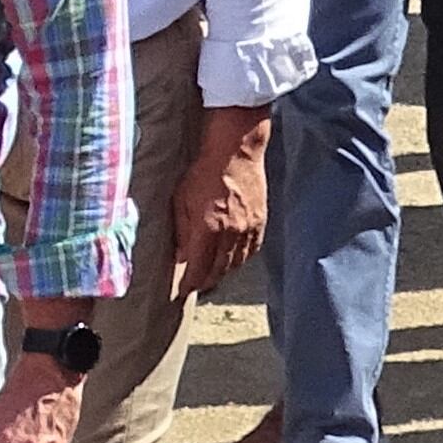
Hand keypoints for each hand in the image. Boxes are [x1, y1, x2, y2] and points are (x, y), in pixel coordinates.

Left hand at [175, 125, 267, 291]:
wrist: (236, 151)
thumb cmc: (203, 171)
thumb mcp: (181, 200)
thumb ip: (182, 232)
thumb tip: (181, 256)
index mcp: (208, 228)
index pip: (198, 269)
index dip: (190, 284)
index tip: (182, 291)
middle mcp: (231, 232)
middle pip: (219, 271)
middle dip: (205, 281)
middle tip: (196, 284)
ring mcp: (249, 227)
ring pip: (237, 263)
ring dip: (223, 272)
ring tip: (212, 273)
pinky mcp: (261, 220)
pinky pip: (251, 250)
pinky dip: (240, 259)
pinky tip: (232, 258)